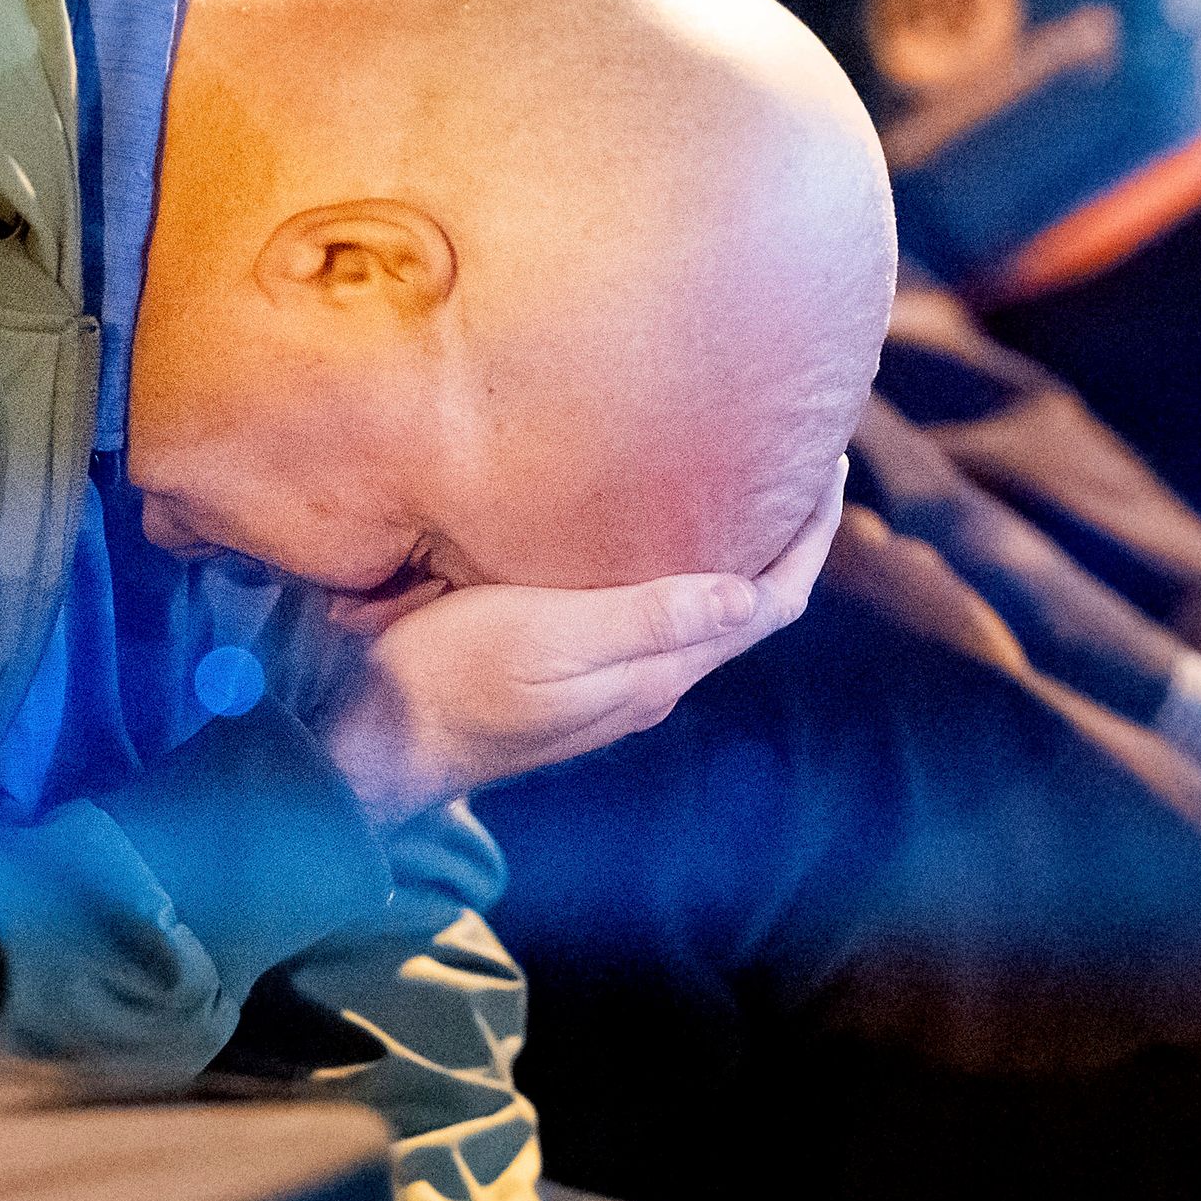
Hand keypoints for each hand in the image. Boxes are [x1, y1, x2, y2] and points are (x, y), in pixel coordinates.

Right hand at [318, 468, 841, 823]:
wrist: (372, 742)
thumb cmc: (449, 681)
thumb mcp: (546, 641)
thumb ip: (644, 620)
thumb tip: (746, 591)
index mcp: (657, 673)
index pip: (770, 603)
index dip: (811, 538)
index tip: (829, 466)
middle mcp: (648, 682)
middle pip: (748, 607)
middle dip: (785, 538)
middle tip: (798, 458)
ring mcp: (610, 683)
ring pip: (702, 612)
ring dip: (735, 552)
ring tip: (740, 483)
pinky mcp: (569, 672)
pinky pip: (653, 615)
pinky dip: (678, 567)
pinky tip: (651, 533)